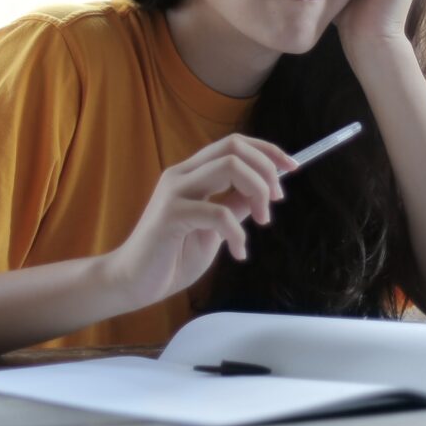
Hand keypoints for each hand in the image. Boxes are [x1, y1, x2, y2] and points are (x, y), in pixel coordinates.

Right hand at [111, 134, 296, 310]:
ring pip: (230, 167)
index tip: (292, 167)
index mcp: (192, 172)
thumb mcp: (214, 229)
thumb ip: (233, 206)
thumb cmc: (171, 256)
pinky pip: (218, 212)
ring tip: (263, 221)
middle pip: (234, 147)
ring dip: (257, 191)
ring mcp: (175, 191)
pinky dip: (238, 233)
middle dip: (266, 168)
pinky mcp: (171, 215)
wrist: (133, 282)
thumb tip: (262, 193)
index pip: (234, 143)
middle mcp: (182, 174)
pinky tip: (238, 252)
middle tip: (277, 199)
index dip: (268, 150)